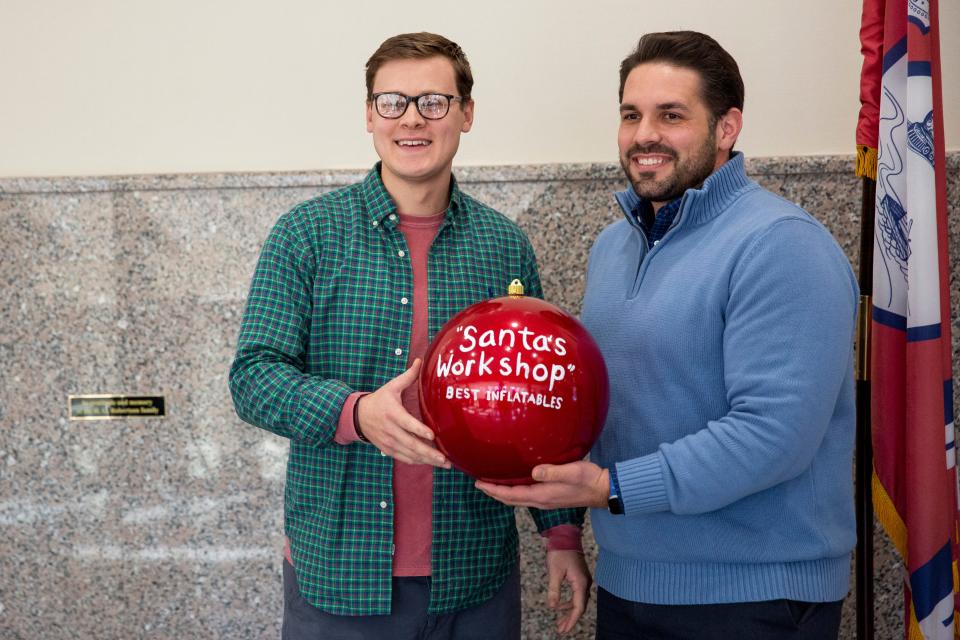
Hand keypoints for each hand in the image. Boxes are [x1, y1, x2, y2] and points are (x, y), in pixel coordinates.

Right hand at [356, 359, 449, 467]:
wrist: (358, 416)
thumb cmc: (379, 400)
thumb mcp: (391, 386)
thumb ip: (408, 376)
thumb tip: (420, 360)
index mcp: (393, 413)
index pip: (407, 424)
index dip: (419, 430)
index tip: (432, 436)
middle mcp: (390, 430)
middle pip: (411, 444)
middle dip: (429, 453)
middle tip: (445, 458)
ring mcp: (389, 442)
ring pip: (409, 454)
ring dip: (427, 460)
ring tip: (444, 464)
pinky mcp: (388, 450)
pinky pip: (404, 459)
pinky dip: (417, 462)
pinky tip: (430, 463)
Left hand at [475, 461, 608, 508]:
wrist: (602, 490)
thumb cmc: (588, 479)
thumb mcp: (570, 472)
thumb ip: (551, 472)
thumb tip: (533, 472)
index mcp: (542, 495)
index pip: (511, 495)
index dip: (494, 490)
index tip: (479, 484)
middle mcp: (541, 501)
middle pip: (511, 500)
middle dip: (494, 493)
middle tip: (479, 484)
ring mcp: (546, 501)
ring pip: (517, 499)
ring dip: (503, 494)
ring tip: (492, 485)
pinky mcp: (550, 497)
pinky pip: (526, 497)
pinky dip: (514, 492)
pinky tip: (514, 484)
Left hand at [546, 549, 591, 633]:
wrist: (565, 536)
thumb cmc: (560, 551)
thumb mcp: (554, 571)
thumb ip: (554, 590)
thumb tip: (553, 606)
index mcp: (580, 582)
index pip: (578, 607)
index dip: (572, 619)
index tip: (564, 629)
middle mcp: (585, 583)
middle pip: (580, 606)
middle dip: (570, 618)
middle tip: (561, 629)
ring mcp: (583, 580)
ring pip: (578, 601)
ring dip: (569, 611)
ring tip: (560, 621)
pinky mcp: (580, 577)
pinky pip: (576, 594)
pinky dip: (569, 602)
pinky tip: (560, 606)